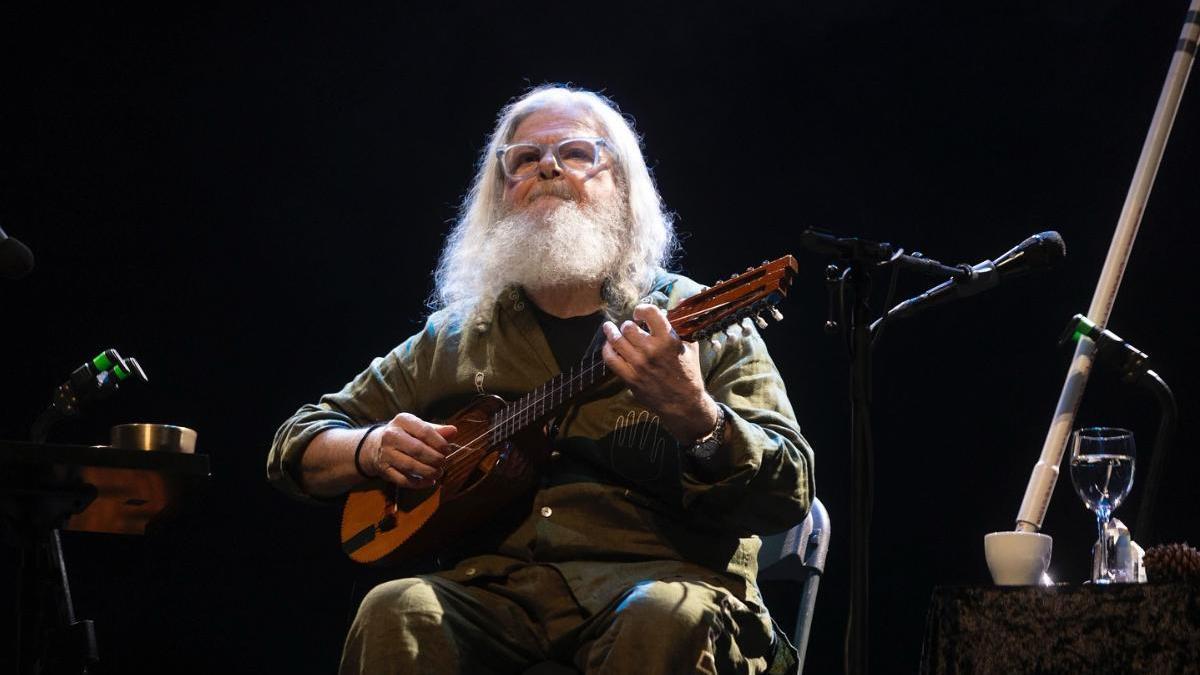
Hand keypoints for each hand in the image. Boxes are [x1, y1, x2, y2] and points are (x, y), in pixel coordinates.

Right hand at [366, 413, 456, 488]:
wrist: (376, 445)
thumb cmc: (405, 435)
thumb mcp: (419, 427)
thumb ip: (437, 430)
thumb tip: (453, 431)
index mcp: (402, 421)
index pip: (424, 431)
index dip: (439, 443)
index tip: (447, 450)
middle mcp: (391, 436)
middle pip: (417, 450)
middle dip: (434, 459)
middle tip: (443, 462)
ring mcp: (386, 454)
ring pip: (410, 466)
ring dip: (428, 472)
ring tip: (438, 472)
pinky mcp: (384, 470)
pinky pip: (403, 480)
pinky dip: (419, 483)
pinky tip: (429, 482)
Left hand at [601, 303, 720, 442]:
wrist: (683, 403)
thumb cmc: (688, 373)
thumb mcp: (691, 346)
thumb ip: (682, 324)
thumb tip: (679, 302)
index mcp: (668, 340)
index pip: (649, 313)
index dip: (641, 309)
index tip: (639, 314)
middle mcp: (652, 350)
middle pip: (628, 327)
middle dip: (628, 325)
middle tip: (629, 327)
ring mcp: (639, 364)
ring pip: (616, 340)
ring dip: (611, 332)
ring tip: (609, 328)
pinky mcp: (630, 378)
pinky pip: (610, 359)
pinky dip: (607, 349)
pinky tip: (609, 345)